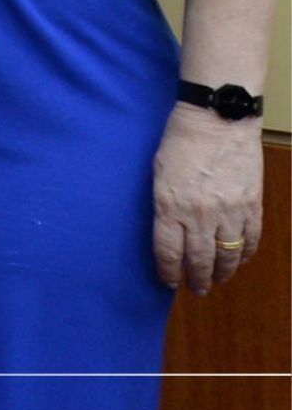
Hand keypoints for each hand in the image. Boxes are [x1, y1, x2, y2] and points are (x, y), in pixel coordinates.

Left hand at [153, 106, 264, 293]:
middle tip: (197, 289)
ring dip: (223, 272)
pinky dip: (246, 253)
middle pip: (199, 260)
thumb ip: (164, 205)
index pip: (167, 252)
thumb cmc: (180, 141)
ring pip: (228, 255)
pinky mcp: (252, 205)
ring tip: (218, 279)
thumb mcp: (158, 174)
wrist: (218, 120)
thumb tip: (170, 231)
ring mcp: (229, 212)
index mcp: (169, 206)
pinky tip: (240, 259)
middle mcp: (199, 215)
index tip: (169, 282)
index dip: (168, 272)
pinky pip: (251, 239)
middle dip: (197, 279)